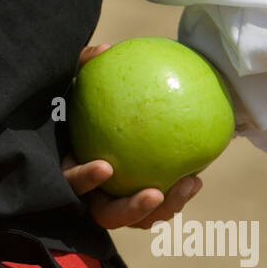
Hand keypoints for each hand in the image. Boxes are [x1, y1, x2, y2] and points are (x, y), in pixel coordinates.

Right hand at [62, 45, 202, 229]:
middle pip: (106, 215)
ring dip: (165, 207)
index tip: (106, 165)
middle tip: (155, 193)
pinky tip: (197, 178)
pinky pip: (157, 206)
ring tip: (190, 182)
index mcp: (69, 169)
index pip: (69, 182)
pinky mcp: (136, 206)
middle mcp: (89, 195)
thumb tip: (103, 49)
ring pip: (137, 219)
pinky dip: (175, 196)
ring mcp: (113, 204)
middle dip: (131, 210)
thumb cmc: (82, 105)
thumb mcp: (78, 85)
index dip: (84, 179)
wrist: (98, 127)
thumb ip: (84, 68)